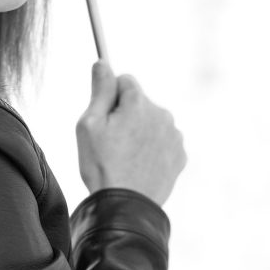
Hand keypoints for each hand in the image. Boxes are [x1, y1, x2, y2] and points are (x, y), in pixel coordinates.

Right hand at [76, 60, 186, 205]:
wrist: (125, 206)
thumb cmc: (101, 164)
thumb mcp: (89, 123)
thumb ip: (99, 90)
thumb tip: (102, 63)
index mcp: (139, 102)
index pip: (125, 80)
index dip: (109, 95)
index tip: (102, 116)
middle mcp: (162, 114)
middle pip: (139, 102)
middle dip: (125, 114)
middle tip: (110, 141)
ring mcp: (174, 136)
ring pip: (152, 122)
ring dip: (140, 132)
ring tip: (124, 157)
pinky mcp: (180, 156)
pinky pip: (162, 142)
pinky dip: (152, 149)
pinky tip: (139, 165)